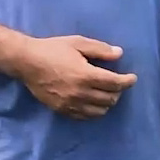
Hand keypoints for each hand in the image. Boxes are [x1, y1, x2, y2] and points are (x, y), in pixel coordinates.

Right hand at [15, 36, 137, 120]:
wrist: (27, 62)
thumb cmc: (52, 49)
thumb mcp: (77, 43)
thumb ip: (100, 49)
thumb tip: (119, 54)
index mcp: (86, 75)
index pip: (115, 83)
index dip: (127, 81)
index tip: (132, 78)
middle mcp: (81, 93)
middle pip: (110, 98)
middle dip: (118, 91)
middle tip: (117, 83)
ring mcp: (71, 104)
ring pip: (100, 111)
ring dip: (107, 102)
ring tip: (106, 93)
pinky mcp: (63, 110)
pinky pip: (85, 116)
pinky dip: (94, 111)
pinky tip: (93, 102)